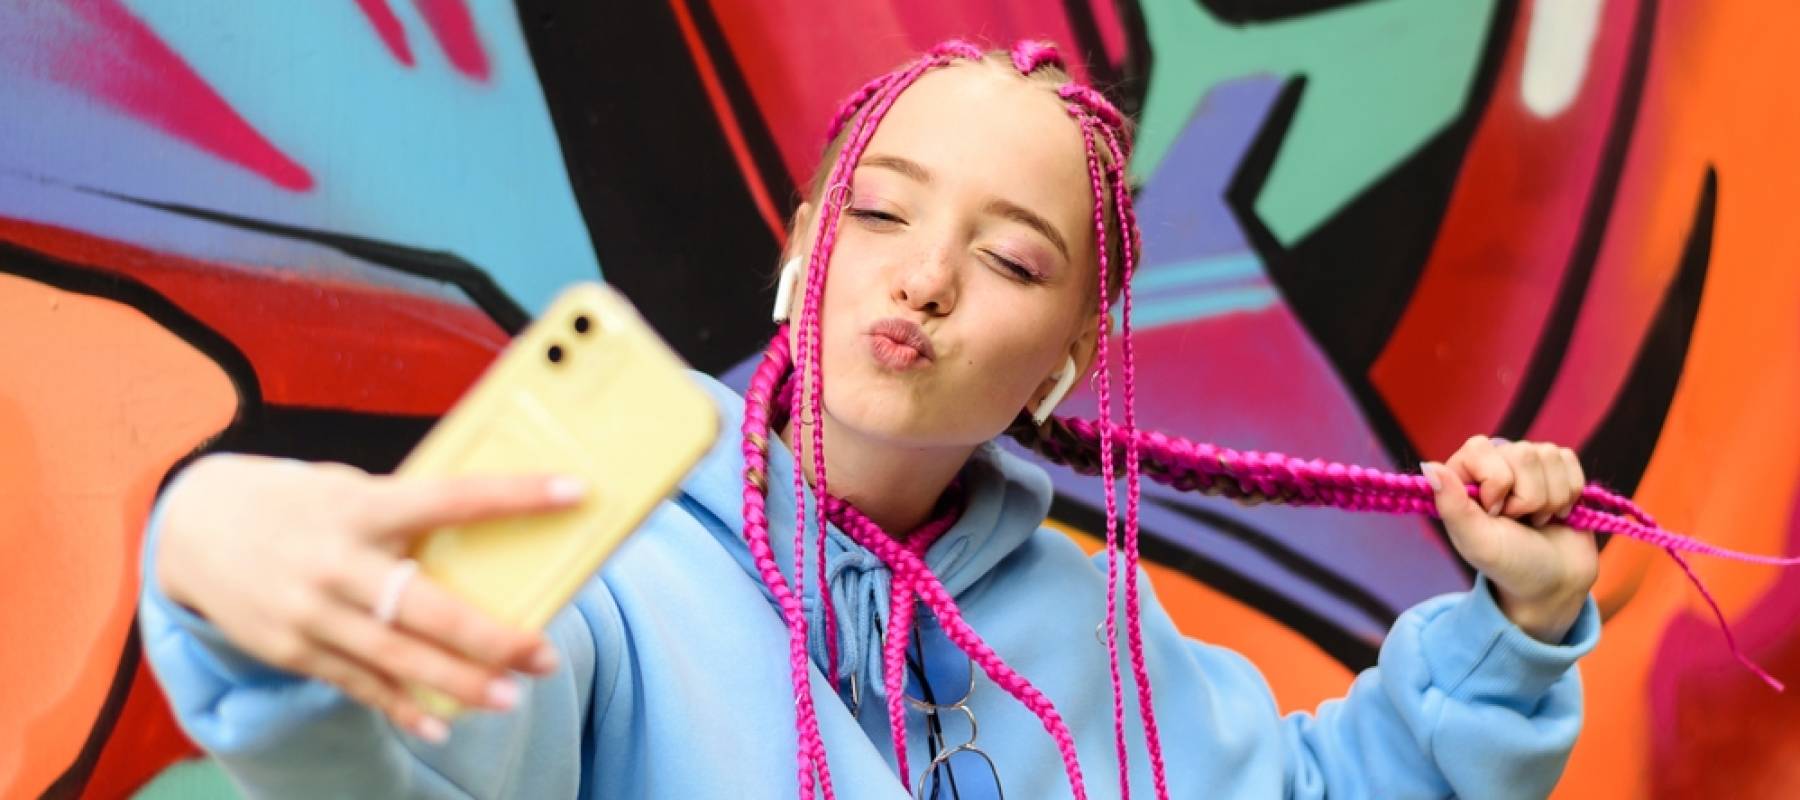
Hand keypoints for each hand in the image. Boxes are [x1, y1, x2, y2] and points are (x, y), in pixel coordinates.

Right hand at [154, 453, 585, 740]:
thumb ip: (404, 514)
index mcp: (362, 506)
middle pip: (426, 608)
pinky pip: (357, 685)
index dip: (516, 497)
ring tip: (511, 697)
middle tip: (545, 655)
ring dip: (458, 684)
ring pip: (396, 658)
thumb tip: (484, 536)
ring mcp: (311, 613)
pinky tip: (440, 725)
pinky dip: (399, 706)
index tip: (575, 492)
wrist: (192, 527)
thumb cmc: (295, 501)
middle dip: (491, 637)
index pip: (452, 499)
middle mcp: (336, 562)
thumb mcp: (348, 489)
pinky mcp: (292, 650)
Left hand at [1421, 437, 1598, 642]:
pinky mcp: (1558, 468)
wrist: (1553, 581)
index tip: (1494, 513)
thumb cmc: (1509, 563)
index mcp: (1464, 475)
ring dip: (1549, 500)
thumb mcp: (1475, 540)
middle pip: (1523, 453)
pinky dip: (1569, 493)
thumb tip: (1429, 466)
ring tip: (1536, 520)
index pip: (1480, 449)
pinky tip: (1556, 513)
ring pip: (1548, 455)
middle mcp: (1494, 462)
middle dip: (1527, 498)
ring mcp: (1527, 463)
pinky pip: (1569, 459)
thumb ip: (1451, 505)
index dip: (1495, 483)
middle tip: (1518, 521)